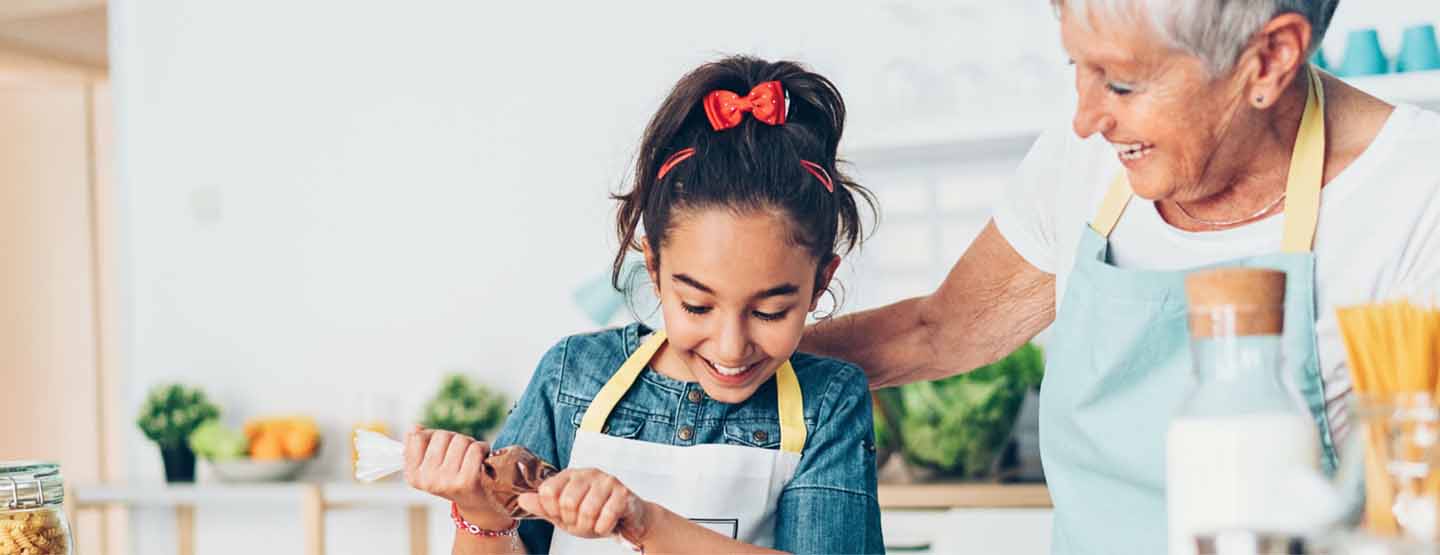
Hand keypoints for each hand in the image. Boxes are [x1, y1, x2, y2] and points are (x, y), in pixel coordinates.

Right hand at [403, 426, 514, 529]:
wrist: (476, 502)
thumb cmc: (452, 478)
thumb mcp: (430, 465)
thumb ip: (419, 446)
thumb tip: (414, 428)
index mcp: (413, 475)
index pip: (417, 437)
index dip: (433, 435)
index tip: (441, 446)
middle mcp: (427, 480)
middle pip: (441, 435)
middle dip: (453, 439)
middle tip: (459, 453)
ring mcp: (446, 481)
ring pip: (460, 440)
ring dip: (469, 443)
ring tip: (469, 457)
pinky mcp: (466, 481)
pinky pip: (475, 448)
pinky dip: (483, 448)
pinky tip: (482, 459)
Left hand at [517, 468, 651, 540]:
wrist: (628, 521)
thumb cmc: (595, 514)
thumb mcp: (564, 514)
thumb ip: (543, 507)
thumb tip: (521, 500)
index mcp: (570, 475)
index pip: (547, 491)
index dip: (552, 511)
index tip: (562, 516)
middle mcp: (587, 473)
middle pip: (567, 503)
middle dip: (573, 522)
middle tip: (583, 523)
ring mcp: (607, 481)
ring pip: (587, 511)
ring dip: (590, 527)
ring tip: (595, 524)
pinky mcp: (623, 493)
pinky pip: (606, 517)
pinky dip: (604, 528)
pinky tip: (607, 525)